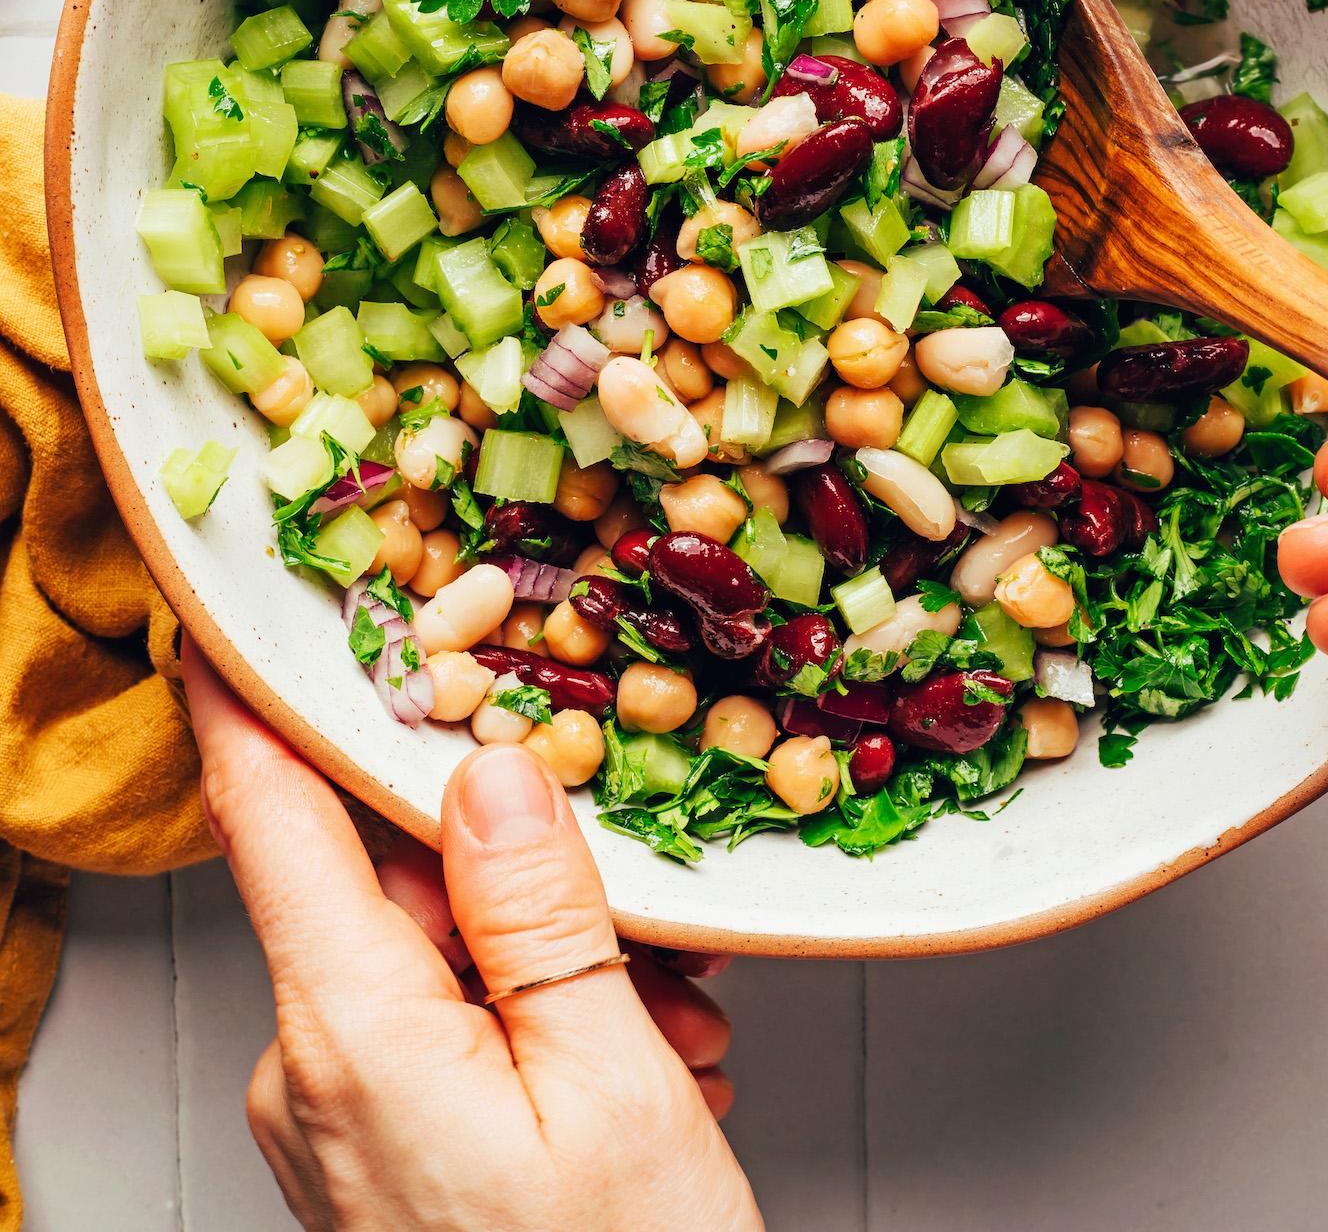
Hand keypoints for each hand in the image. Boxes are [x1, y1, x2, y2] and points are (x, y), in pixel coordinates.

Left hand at [182, 641, 761, 1231]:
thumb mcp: (611, 1083)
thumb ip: (538, 908)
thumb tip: (490, 772)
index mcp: (351, 1034)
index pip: (271, 817)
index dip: (246, 699)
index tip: (220, 610)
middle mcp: (314, 1073)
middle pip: (393, 880)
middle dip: (525, 875)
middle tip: (646, 931)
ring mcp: (339, 1121)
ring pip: (442, 955)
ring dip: (558, 966)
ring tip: (669, 1041)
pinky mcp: (376, 1155)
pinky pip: (446, 1030)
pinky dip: (541, 1026)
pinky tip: (634, 1073)